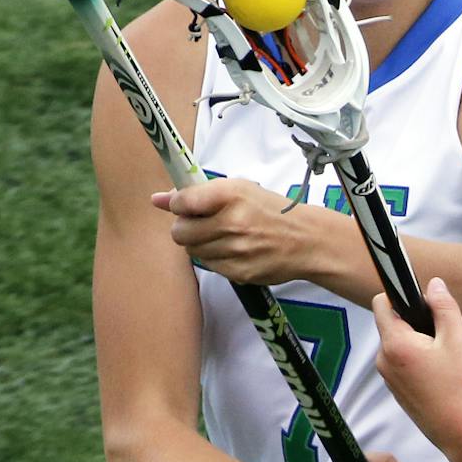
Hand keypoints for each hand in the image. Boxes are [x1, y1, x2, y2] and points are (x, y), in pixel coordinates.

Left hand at [151, 179, 328, 284]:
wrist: (306, 240)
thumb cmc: (270, 210)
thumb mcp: (238, 189)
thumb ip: (196, 194)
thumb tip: (156, 200)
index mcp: (231, 194)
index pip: (182, 202)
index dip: (179, 205)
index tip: (188, 207)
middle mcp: (232, 222)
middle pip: (179, 232)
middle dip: (186, 228)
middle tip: (203, 224)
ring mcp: (235, 250)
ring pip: (191, 251)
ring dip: (201, 244)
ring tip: (224, 237)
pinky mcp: (238, 272)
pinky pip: (209, 266)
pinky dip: (215, 258)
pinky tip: (234, 251)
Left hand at [372, 278, 461, 461]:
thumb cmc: (461, 387)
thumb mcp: (457, 340)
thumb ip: (444, 307)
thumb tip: (434, 284)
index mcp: (395, 344)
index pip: (381, 304)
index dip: (400, 297)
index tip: (422, 302)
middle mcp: (384, 360)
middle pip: (391, 324)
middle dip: (414, 321)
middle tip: (443, 335)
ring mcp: (388, 378)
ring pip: (398, 344)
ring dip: (417, 342)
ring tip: (445, 357)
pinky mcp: (397, 391)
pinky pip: (401, 363)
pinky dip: (417, 360)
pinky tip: (440, 373)